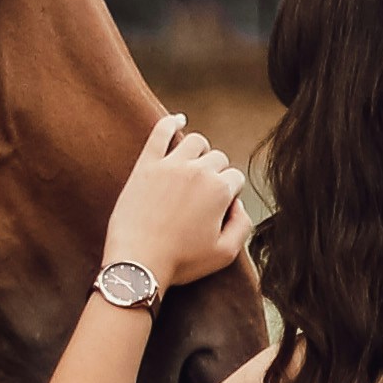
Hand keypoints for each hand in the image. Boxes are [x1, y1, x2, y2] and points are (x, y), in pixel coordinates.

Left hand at [104, 114, 248, 289]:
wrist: (139, 263)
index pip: (235, 178)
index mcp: (220, 190)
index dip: (229, 192)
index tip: (217, 207)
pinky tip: (177, 119)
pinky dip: (171, 121)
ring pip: (195, 141)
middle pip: (217, 158)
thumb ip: (243, 224)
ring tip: (194, 164)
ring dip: (199, 150)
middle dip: (216, 172)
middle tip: (202, 194)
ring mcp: (170, 164)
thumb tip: (237, 203)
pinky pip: (160, 131)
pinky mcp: (146, 164)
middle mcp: (198, 171)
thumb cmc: (181, 262)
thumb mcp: (226, 253)